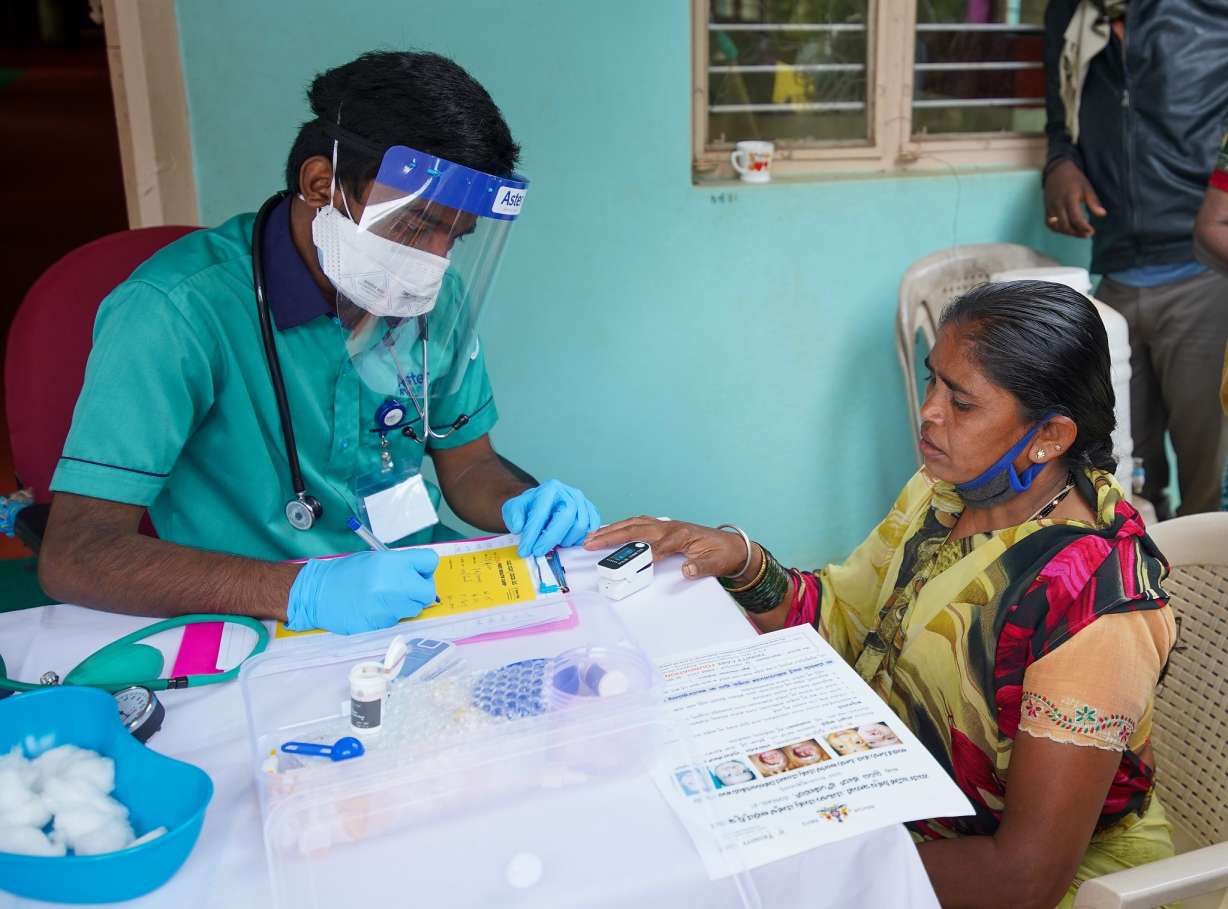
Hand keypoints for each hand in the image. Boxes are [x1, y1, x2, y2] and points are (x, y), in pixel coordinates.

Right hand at [286, 548, 439, 634]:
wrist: (318, 593)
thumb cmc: (346, 574)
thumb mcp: (375, 560)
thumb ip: (399, 566)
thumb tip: (420, 575)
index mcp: (393, 562)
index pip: (430, 561)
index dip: (426, 569)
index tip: (419, 574)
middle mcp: (395, 584)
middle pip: (427, 592)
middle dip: (420, 592)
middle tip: (406, 591)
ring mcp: (388, 606)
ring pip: (414, 609)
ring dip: (404, 606)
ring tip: (384, 600)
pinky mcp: (381, 625)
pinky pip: (397, 621)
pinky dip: (390, 617)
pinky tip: (374, 609)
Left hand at [502, 480, 600, 556]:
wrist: (542, 505)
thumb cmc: (530, 507)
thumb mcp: (514, 508)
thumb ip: (514, 517)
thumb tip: (518, 527)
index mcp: (549, 489)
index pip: (542, 513)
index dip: (532, 535)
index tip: (525, 549)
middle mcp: (569, 493)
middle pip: (566, 518)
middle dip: (550, 539)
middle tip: (538, 552)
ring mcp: (582, 502)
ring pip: (580, 526)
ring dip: (565, 540)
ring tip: (553, 544)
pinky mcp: (591, 511)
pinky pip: (591, 529)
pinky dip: (580, 539)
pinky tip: (566, 541)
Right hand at [583, 517, 751, 579]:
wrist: (731, 546)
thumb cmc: (721, 554)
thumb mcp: (714, 563)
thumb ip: (700, 567)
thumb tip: (686, 570)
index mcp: (681, 535)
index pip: (657, 545)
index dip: (642, 554)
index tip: (625, 563)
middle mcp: (670, 527)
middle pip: (636, 529)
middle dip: (611, 535)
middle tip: (589, 542)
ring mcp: (665, 526)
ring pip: (633, 524)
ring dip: (612, 529)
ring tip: (592, 535)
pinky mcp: (663, 528)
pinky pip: (638, 524)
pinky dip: (622, 527)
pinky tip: (611, 530)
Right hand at [1044, 160, 1106, 237]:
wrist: (1057, 171)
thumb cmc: (1075, 179)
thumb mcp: (1087, 188)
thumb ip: (1093, 202)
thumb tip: (1102, 215)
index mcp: (1069, 199)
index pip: (1075, 218)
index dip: (1083, 227)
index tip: (1091, 231)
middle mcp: (1058, 205)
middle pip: (1065, 225)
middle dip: (1076, 232)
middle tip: (1086, 234)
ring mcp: (1050, 208)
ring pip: (1056, 226)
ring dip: (1067, 232)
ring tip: (1078, 232)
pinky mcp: (1046, 209)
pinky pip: (1049, 224)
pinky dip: (1057, 229)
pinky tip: (1066, 229)